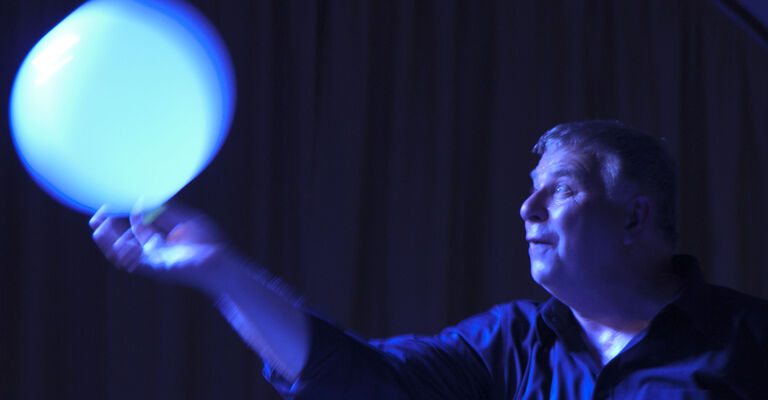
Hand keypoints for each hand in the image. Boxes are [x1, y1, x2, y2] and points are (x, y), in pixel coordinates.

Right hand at [89, 203, 235, 290]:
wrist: (220, 262)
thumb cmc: (209, 244)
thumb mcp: (187, 220)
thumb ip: (167, 210)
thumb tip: (144, 199)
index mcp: (161, 240)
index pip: (136, 226)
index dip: (126, 214)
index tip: (117, 202)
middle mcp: (153, 251)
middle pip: (123, 239)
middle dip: (108, 228)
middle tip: (96, 215)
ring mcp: (152, 260)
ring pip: (122, 253)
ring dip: (108, 241)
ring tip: (98, 226)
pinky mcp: (155, 268)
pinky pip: (133, 262)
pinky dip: (123, 252)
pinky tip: (116, 241)